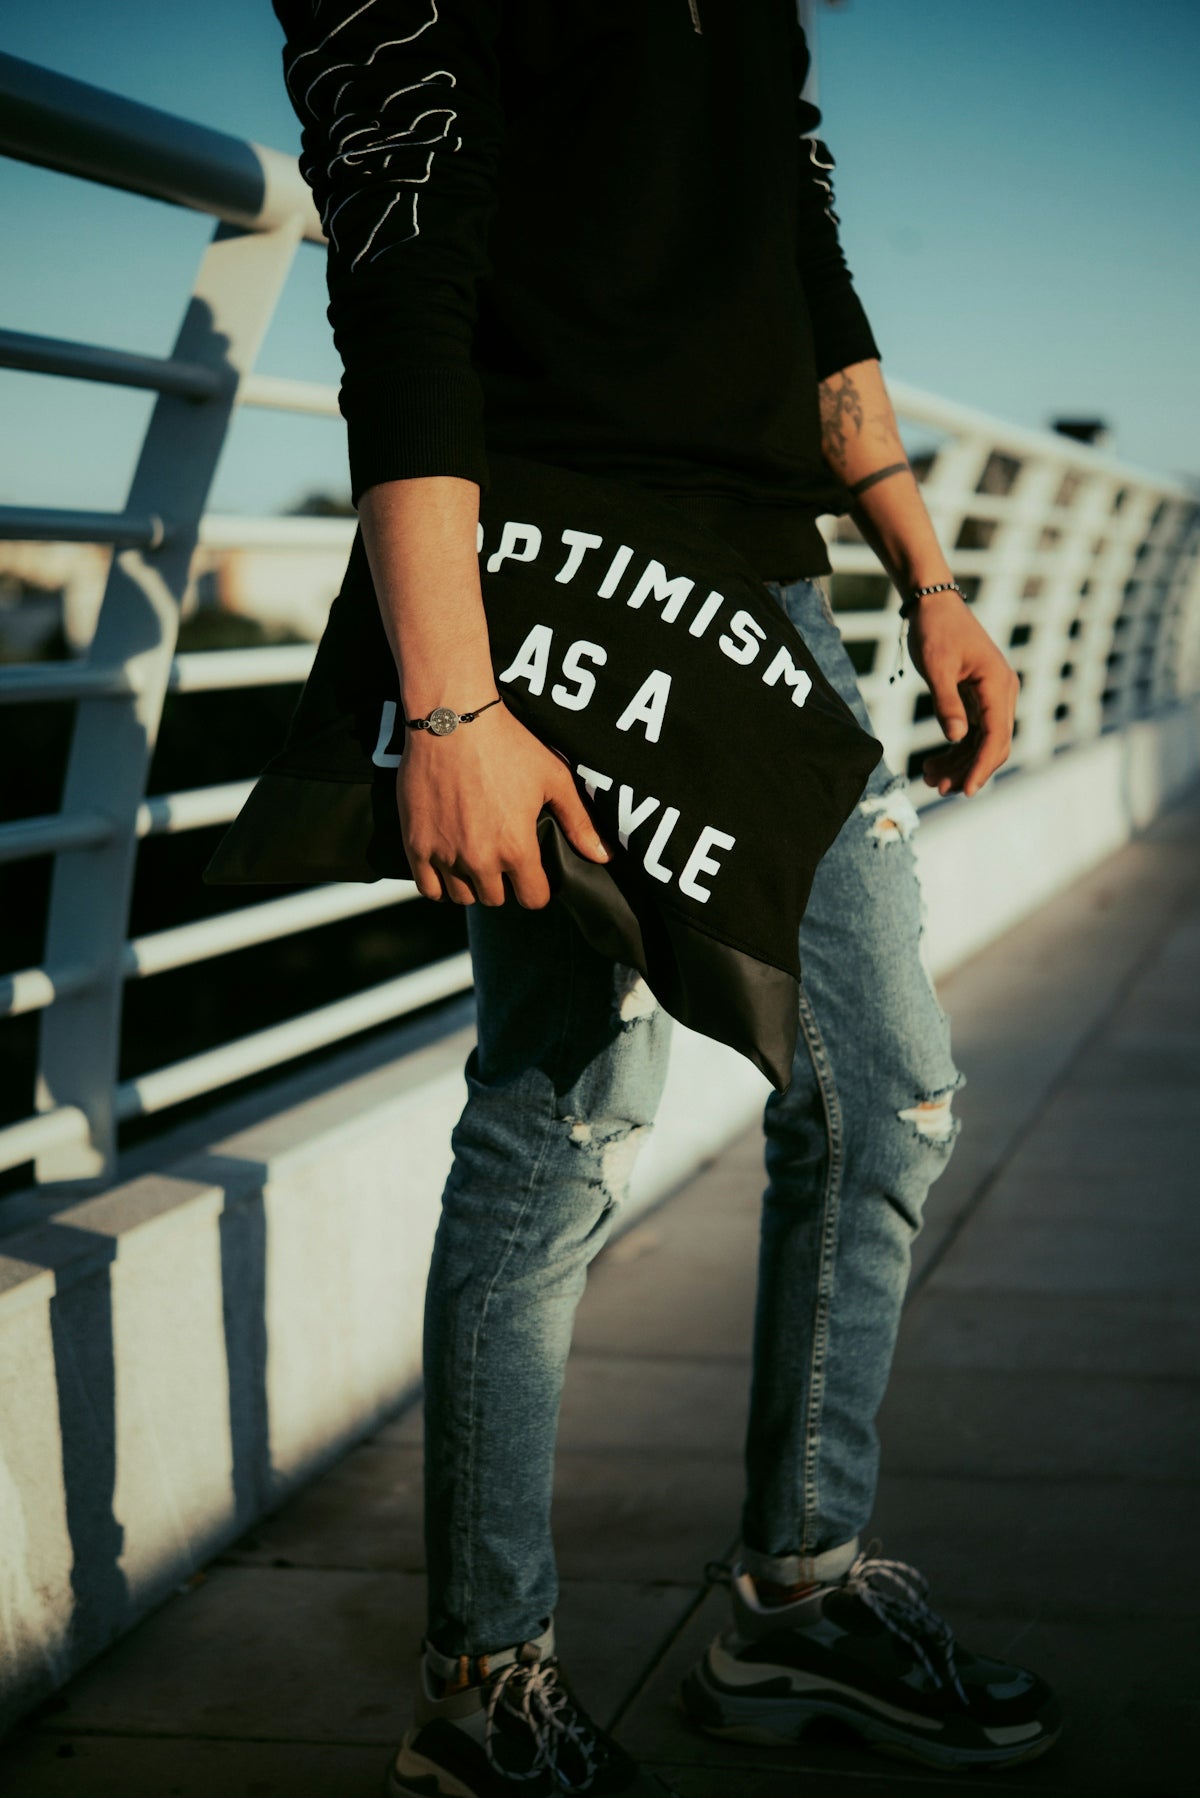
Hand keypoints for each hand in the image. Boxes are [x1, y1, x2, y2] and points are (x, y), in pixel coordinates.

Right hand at [397, 703, 609, 906]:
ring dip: (471, 885)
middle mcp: (480, 860)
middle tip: (502, 859)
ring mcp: (445, 855)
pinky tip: (448, 867)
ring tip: (475, 861)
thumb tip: (603, 856)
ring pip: (462, 897)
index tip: (533, 875)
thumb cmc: (508, 746)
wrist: (452, 722)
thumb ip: (578, 822)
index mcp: (517, 848)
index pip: (533, 899)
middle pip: (495, 899)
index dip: (537, 889)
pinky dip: (439, 884)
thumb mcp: (553, 779)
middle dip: (503, 884)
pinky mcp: (416, 845)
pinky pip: (428, 889)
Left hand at [906, 593, 1019, 797]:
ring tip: (929, 778)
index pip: (996, 737)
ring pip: (982, 742)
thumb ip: (947, 703)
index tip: (966, 790)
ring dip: (959, 763)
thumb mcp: (936, 667)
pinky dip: (956, 749)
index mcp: (997, 684)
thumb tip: (957, 739)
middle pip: (993, 744)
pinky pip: (974, 731)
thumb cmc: (935, 629)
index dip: (981, 767)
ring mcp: (993, 696)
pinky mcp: (980, 698)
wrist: (934, 604)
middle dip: (968, 770)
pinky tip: (934, 763)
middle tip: (937, 787)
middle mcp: (1002, 692)